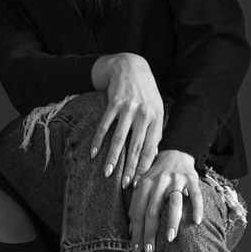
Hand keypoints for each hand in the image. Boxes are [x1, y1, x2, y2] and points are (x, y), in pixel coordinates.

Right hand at [88, 54, 163, 186]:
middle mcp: (144, 113)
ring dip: (112, 157)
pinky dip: (98, 140)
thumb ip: (154, 130)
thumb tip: (152, 156)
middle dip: (130, 167)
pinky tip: (94, 153)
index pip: (151, 147)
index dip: (145, 165)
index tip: (140, 181)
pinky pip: (104, 125)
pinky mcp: (113, 103)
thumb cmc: (145, 92)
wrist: (130, 66)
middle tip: (125, 185)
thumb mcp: (156, 108)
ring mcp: (128, 108)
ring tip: (107, 173)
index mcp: (156, 117)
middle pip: (136, 146)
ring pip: (119, 138)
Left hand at [128, 150, 201, 251]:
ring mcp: (176, 180)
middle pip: (152, 211)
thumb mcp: (143, 186)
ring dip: (171, 221)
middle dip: (149, 233)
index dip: (136, 232)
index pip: (138, 212)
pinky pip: (195, 194)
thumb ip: (137, 205)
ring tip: (169, 239)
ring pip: (173, 203)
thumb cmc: (156, 175)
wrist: (175, 152)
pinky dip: (196, 208)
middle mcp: (158, 182)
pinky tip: (196, 222)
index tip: (136, 249)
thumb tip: (131, 229)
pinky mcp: (192, 179)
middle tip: (149, 251)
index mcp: (143, 185)